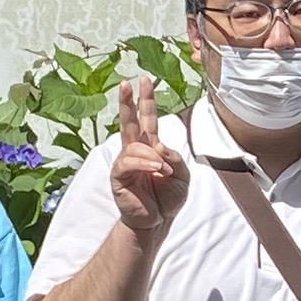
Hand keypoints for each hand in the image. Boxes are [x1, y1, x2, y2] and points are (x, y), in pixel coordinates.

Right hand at [110, 71, 186, 247]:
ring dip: (153, 157)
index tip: (145, 79)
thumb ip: (175, 158)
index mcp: (151, 146)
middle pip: (130, 121)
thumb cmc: (167, 198)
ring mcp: (125, 162)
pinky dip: (144, 164)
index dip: (146, 99)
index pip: (148, 118)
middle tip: (125, 83)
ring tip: (163, 171)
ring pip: (135, 146)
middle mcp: (135, 150)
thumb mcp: (182, 176)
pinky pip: (128, 162)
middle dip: (127, 102)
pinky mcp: (118, 175)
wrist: (157, 221)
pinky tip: (155, 170)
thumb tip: (159, 147)